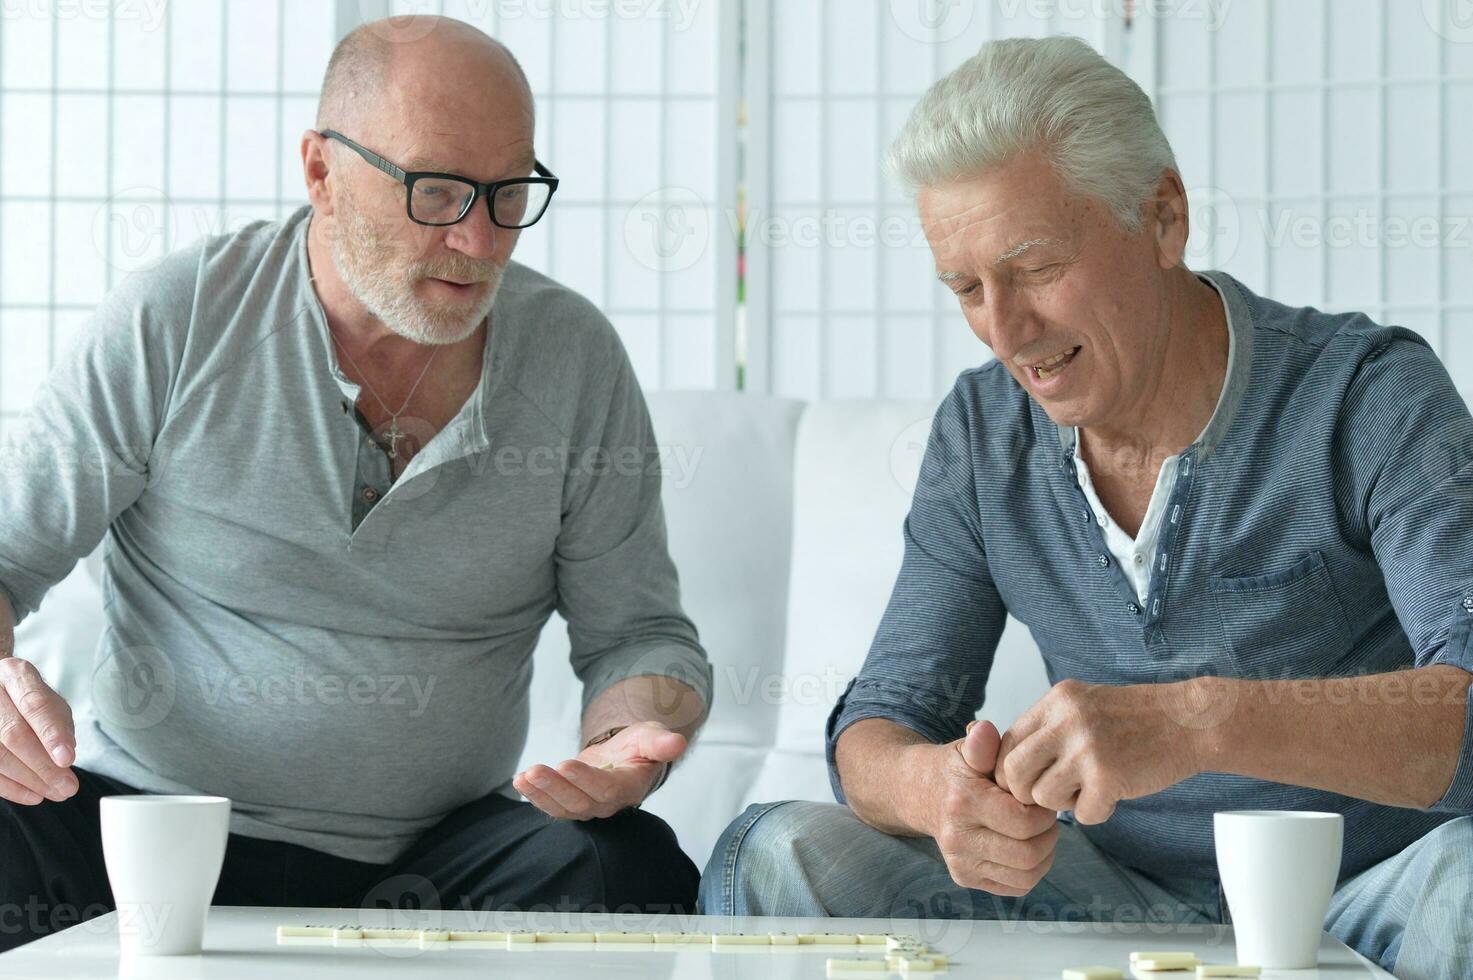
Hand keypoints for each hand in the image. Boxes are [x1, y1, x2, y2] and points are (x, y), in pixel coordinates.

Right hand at [0, 655, 78, 804]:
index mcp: (15, 674)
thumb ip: (58, 725)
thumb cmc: (28, 702)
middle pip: (13, 733)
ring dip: (28, 781)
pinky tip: (32, 795)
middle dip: (43, 765)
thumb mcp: (51, 703)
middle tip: (67, 787)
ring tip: (56, 793)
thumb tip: (63, 758)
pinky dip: (10, 788)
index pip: (34, 704)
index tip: (67, 759)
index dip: (51, 734)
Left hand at [513, 721, 685, 819]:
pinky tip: (520, 781)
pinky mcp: (573, 803)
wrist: (629, 756)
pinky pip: (553, 807)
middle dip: (555, 787)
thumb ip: (662, 743)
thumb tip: (677, 742)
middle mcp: (609, 803)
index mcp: (630, 787)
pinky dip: (535, 796)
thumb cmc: (642, 746)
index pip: (607, 789)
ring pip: (564, 808)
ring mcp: (589, 806)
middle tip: (534, 770)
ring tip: (523, 776)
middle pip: (580, 802)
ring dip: (542, 793)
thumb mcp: (652, 736)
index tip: (566, 764)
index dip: (586, 780)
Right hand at [927, 719, 1058, 896]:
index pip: (1024, 822)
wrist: (920, 793)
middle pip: (1028, 854)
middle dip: (1048, 836)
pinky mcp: (963, 878)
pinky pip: (1014, 887)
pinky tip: (1024, 847)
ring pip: (1025, 876)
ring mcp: (960, 862)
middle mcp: (958, 838)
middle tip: (1046, 818)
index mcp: (963, 802)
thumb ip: (981, 742)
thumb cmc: (955, 769)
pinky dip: (1030, 871)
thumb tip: (984, 729)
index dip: (1044, 812)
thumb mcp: (967, 750)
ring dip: (1044, 855)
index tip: (1040, 798)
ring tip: (1038, 833)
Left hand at [994, 678, 1207, 823]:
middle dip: (1025, 794)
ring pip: (1042, 797)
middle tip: (1050, 795)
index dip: (1010, 770)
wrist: (1190, 721)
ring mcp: (1087, 748)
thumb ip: (1048, 727)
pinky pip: (1081, 815)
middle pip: (1013, 772)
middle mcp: (1066, 720)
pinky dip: (1095, 812)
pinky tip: (1112, 795)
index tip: (1028, 781)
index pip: (1006, 743)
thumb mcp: (1083, 705)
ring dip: (1063, 804)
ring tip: (1088, 789)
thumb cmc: (1136, 718)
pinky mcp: (1109, 776)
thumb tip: (1009, 765)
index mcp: (1056, 700)